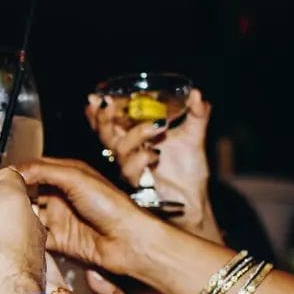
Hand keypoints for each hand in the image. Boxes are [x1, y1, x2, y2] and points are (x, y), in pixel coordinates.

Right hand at [16, 157, 165, 277]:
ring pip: (29, 215)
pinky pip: (36, 237)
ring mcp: (60, 218)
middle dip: (9, 195)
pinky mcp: (60, 241)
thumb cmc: (112, 206)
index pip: (33, 170)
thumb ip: (43, 170)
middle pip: (27, 193)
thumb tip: (15, 170)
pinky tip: (13, 234)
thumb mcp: (75, 177)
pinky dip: (24, 236)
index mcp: (67, 174)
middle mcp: (61, 195)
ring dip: (15, 215)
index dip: (14, 173)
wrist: (129, 242)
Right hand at [86, 89, 221, 241]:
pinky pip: (131, 170)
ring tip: (159, 126)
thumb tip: (197, 94)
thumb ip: (196, 114)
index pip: (111, 123)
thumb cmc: (188, 170)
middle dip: (103, 118)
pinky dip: (142, 158)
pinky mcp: (136, 185)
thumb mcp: (194, 135)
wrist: (194, 199)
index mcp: (134, 139)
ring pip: (119, 149)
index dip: (99, 111)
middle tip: (108, 104)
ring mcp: (130, 169)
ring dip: (136, 134)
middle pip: (105, 134)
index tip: (96, 97)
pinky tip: (156, 154)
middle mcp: (127, 154)